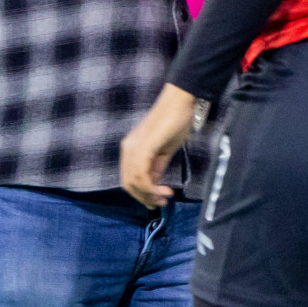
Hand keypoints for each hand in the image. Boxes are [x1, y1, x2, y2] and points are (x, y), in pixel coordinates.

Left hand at [120, 84, 196, 207]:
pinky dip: (152, 187)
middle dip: (144, 198)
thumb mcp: (163, 150)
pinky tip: (165, 190)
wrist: (180, 103)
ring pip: (134, 182)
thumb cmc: (174, 123)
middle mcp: (128, 149)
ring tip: (166, 197)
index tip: (157, 201)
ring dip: (150, 195)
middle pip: (128, 184)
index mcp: (130, 149)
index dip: (141, 194)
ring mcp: (134, 148)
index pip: (129, 179)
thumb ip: (156, 167)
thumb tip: (154, 186)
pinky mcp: (144, 147)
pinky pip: (141, 174)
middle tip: (161, 203)